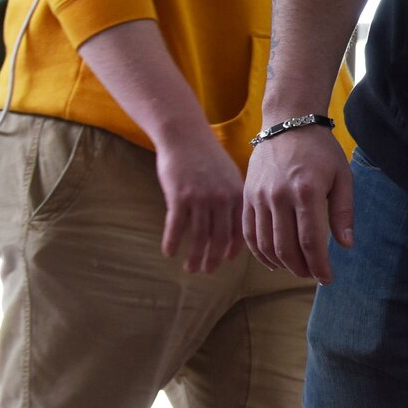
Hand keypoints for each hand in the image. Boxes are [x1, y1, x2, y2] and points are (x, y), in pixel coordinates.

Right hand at [154, 132, 246, 273]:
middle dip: (213, 259)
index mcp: (237, 195)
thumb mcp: (230, 176)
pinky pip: (176, 227)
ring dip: (194, 256)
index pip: (239, 231)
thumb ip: (233, 199)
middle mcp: (223, 199)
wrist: (185, 136)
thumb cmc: (206, 157)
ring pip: (199, 237)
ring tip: (189, 268)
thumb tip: (234, 227)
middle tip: (205, 271)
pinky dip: (172, 242)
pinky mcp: (179, 196)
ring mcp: (201, 198)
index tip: (225, 261)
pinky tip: (168, 252)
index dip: (232, 250)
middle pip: (219, 238)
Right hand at [243, 128, 352, 281]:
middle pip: (286, 247)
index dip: (319, 266)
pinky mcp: (246, 196)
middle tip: (313, 275)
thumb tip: (346, 246)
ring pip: (265, 244)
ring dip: (281, 263)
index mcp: (306, 192)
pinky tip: (273, 260)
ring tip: (296, 269)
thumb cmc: (320, 150)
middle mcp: (279, 196)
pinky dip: (259, 252)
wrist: (287, 123)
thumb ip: (343, 211)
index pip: (311, 241)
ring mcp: (259, 197)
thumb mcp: (342, 176)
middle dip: (301, 268)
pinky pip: (248, 233)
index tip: (326, 279)